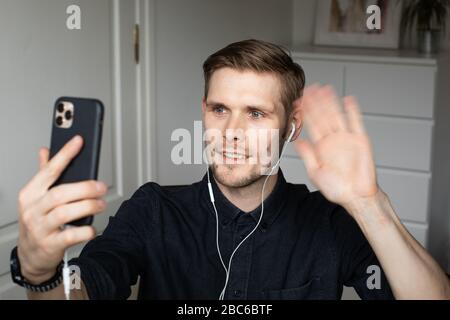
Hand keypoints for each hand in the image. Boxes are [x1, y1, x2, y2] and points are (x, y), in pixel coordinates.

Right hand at [17, 136, 107, 283]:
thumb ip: (43, 174)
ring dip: (88, 206)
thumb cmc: (38, 222)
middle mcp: (32, 209)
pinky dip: (86, 230)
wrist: (31, 255)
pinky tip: (93, 227)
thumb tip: (45, 150)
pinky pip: (71, 235)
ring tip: (101, 204)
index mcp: (30, 193)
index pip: (49, 170)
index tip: (78, 141)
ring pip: (66, 213)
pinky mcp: (50, 244)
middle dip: (85, 188)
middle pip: (61, 193)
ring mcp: (40, 228)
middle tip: (102, 187)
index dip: (65, 154)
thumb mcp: (36, 197)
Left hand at [294, 84, 377, 210]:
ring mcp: (346, 138)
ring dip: (331, 102)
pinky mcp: (360, 140)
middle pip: (323, 116)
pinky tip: (347, 99)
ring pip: (337, 115)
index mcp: (321, 146)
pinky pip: (356, 122)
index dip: (305, 112)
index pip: (311, 124)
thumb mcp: (315, 172)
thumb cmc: (337, 188)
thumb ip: (307, 155)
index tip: (297, 101)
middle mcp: (333, 140)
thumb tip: (297, 141)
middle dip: (316, 102)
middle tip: (310, 88)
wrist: (356, 196)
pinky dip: (353, 111)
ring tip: (325, 89)